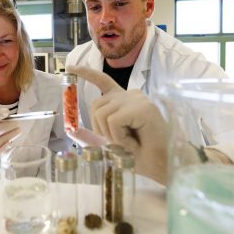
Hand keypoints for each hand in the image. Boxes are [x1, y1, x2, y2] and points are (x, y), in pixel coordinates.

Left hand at [67, 66, 169, 183]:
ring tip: (130, 143)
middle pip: (95, 106)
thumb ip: (96, 133)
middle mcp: (130, 95)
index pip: (103, 81)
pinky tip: (134, 143)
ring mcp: (137, 98)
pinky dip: (119, 137)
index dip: (86, 74)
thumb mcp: (113, 142)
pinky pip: (113, 121)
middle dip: (101, 129)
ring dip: (111, 136)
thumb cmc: (141, 156)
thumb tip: (73, 131)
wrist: (162, 165)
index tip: (71, 69)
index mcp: (124, 100)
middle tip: (121, 143)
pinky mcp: (141, 107)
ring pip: (102, 114)